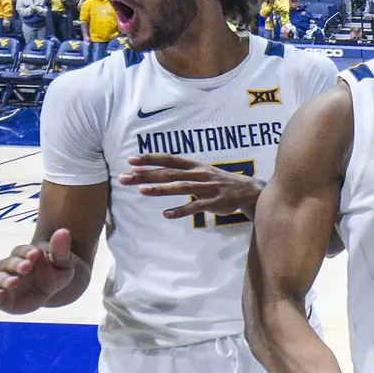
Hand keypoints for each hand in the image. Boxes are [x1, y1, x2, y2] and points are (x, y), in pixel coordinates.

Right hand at [0, 228, 76, 313]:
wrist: (51, 289)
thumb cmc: (56, 272)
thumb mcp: (63, 263)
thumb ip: (61, 250)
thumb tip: (64, 231)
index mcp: (25, 255)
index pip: (21, 251)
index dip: (26, 252)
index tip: (35, 254)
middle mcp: (10, 266)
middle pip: (8, 263)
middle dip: (16, 265)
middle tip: (26, 267)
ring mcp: (4, 281)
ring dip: (4, 280)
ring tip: (14, 282)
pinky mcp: (2, 298)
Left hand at [121, 153, 260, 220]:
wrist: (249, 190)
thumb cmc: (220, 182)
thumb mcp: (201, 172)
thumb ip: (182, 173)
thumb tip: (156, 173)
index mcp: (194, 166)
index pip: (168, 159)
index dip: (150, 159)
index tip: (130, 160)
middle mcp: (199, 174)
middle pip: (169, 173)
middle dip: (146, 175)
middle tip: (124, 177)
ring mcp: (207, 188)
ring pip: (180, 187)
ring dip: (160, 189)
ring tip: (141, 191)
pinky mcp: (215, 202)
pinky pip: (196, 206)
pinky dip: (182, 210)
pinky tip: (167, 214)